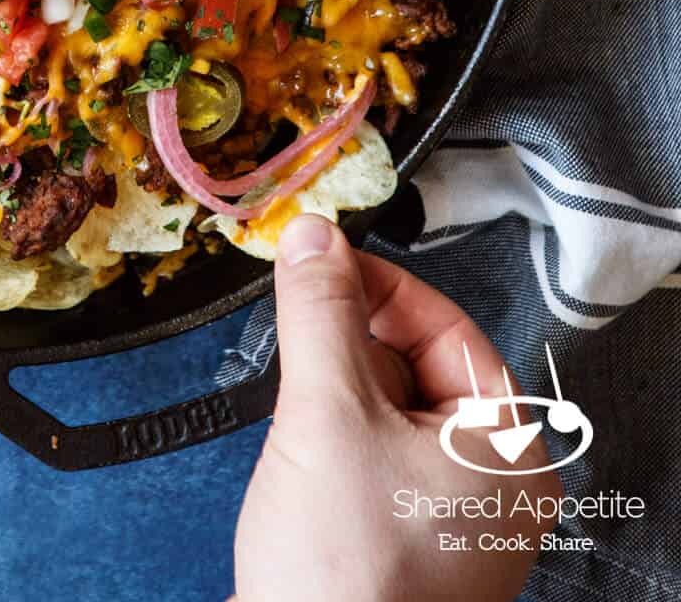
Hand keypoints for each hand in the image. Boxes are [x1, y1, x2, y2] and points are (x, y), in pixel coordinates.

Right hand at [232, 216, 557, 601]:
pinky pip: (368, 458)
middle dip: (349, 345)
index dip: (380, 287)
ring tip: (298, 423)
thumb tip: (313, 237)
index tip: (320, 258)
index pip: (449, 329)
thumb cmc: (344, 577)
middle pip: (414, 366)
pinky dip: (329, 440)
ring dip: (332, 394)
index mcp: (506, 455)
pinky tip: (298, 460)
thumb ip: (320, 313)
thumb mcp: (326, 414)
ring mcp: (445, 522)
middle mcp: (489, 489)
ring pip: (384, 410)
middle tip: (298, 332)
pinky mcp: (398, 544)